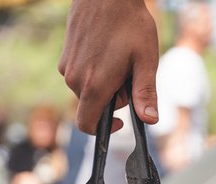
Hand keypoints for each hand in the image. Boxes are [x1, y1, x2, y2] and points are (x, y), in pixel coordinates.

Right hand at [58, 0, 158, 133]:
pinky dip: (94, 71)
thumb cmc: (129, 23)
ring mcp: (67, 67)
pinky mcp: (65, 56)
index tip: (120, 121)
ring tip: (118, 58)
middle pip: (91, 106)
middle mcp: (75, 80)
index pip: (87, 125)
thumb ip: (145, 93)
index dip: (104, 129)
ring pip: (87, 90)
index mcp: (94, 86)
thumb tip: (150, 120)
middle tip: (128, 72)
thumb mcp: (145, 60)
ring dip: (103, 83)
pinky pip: (80, 75)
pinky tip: (106, 50)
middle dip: (111, 98)